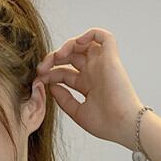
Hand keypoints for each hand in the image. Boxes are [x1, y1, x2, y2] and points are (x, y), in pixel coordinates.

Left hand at [35, 28, 143, 148]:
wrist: (123, 125)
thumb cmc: (105, 124)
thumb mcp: (77, 112)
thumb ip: (64, 99)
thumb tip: (51, 85)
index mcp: (86, 85)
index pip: (63, 73)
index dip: (49, 74)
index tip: (38, 80)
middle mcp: (93, 73)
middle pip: (70, 56)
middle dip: (53, 58)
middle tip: (41, 68)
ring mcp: (102, 65)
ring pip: (83, 43)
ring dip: (66, 45)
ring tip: (57, 56)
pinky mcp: (111, 58)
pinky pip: (103, 37)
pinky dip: (90, 34)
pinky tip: (77, 44)